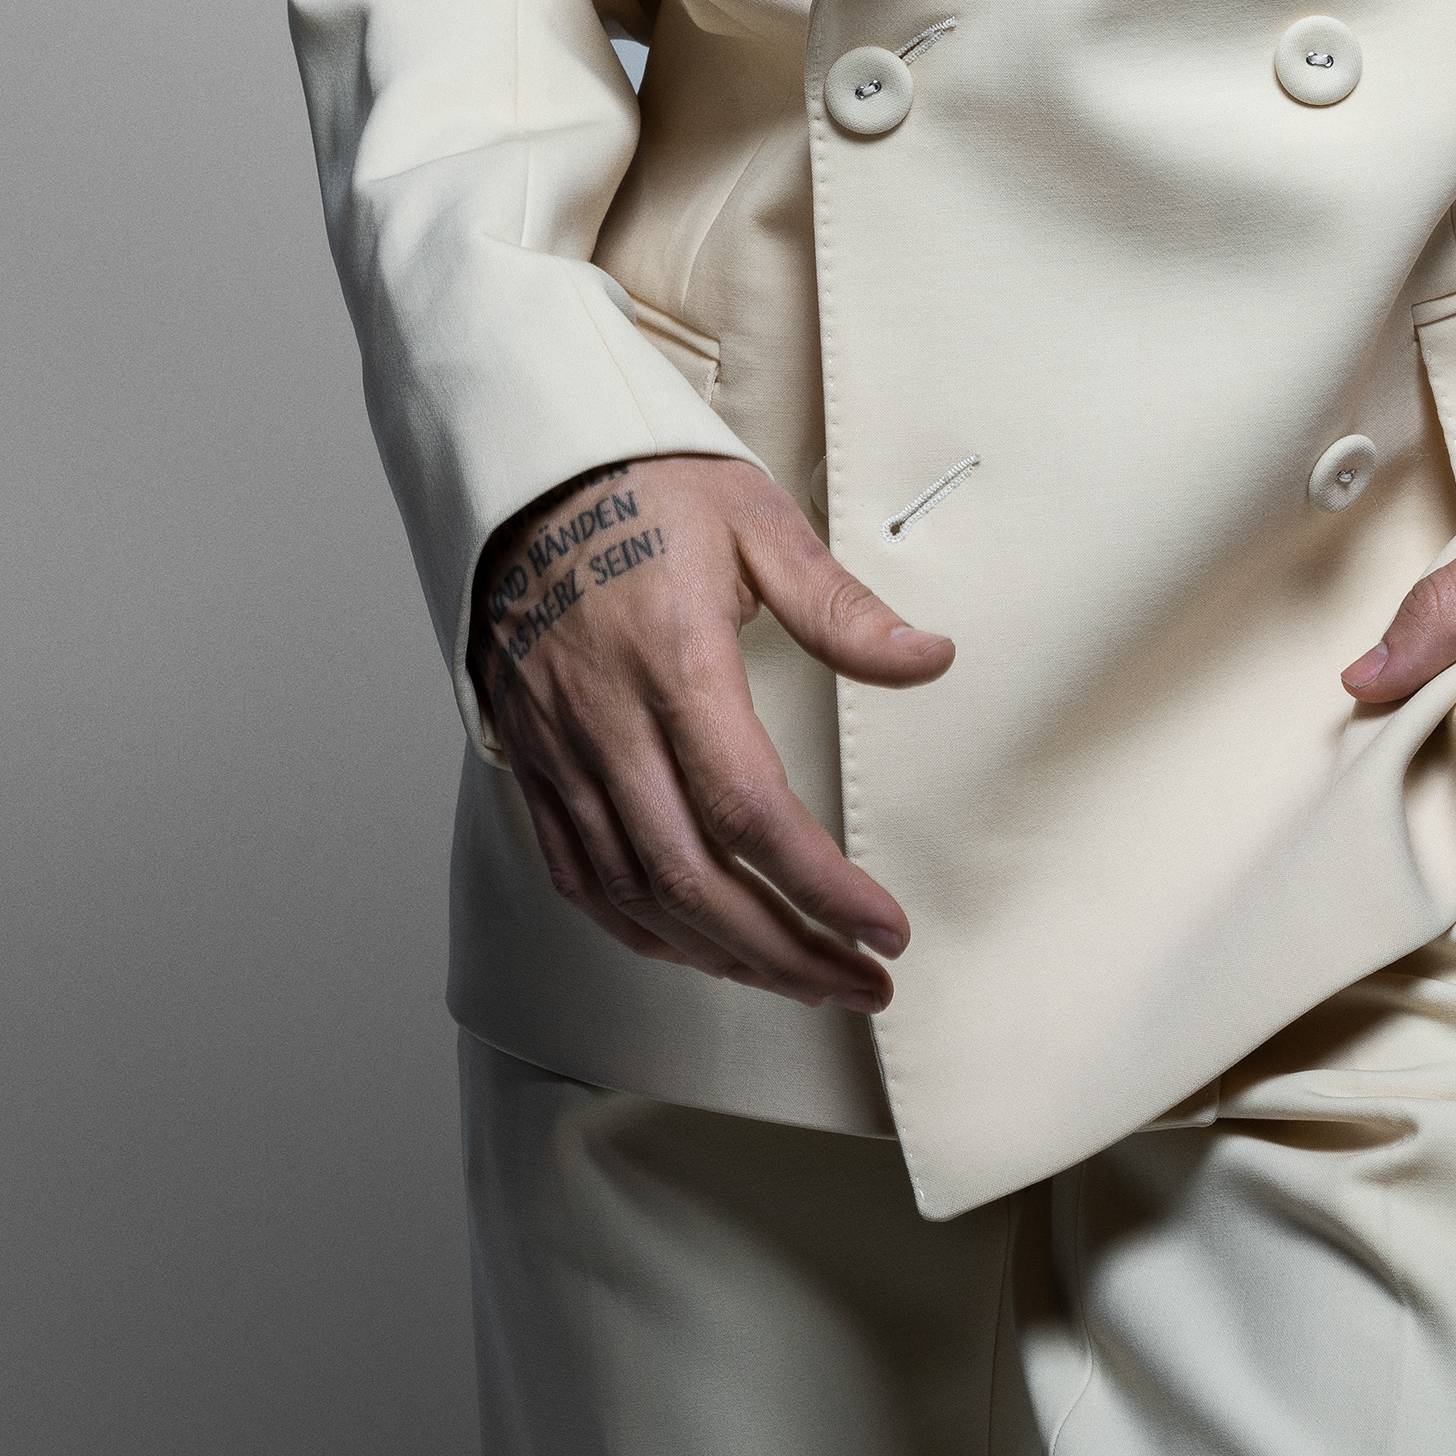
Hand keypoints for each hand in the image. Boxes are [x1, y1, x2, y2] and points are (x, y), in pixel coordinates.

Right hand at [475, 457, 953, 1011]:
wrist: (527, 474)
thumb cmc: (645, 488)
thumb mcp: (756, 522)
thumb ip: (839, 607)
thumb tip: (928, 660)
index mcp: (674, 663)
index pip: (750, 810)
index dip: (821, 887)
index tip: (883, 929)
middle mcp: (609, 723)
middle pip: (694, 880)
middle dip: (786, 952)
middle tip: (860, 982)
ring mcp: (562, 751)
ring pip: (638, 895)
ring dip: (723, 957)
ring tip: (801, 979)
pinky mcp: (534, 762)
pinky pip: (580, 877)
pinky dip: (641, 930)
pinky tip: (697, 948)